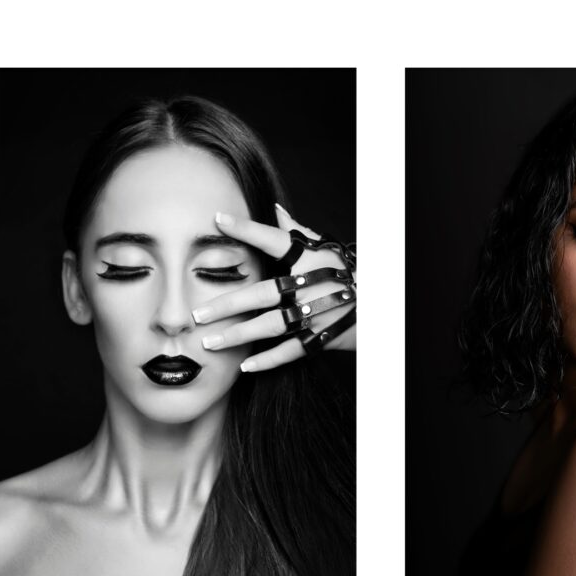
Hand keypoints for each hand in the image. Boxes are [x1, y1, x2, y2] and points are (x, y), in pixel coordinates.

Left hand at [193, 204, 355, 372]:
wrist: (379, 304)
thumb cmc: (347, 272)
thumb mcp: (326, 248)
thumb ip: (296, 231)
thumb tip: (274, 209)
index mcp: (310, 259)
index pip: (274, 240)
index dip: (246, 229)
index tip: (217, 220)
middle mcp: (309, 286)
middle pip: (262, 294)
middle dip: (228, 304)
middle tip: (196, 314)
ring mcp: (314, 314)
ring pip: (270, 325)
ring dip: (238, 335)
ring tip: (209, 343)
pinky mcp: (320, 338)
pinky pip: (291, 351)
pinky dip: (268, 360)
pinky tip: (244, 365)